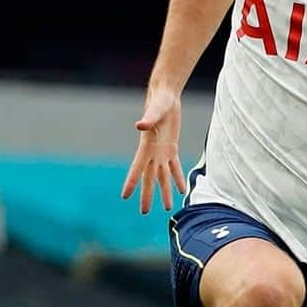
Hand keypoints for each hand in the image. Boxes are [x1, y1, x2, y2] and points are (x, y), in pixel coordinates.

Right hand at [121, 79, 187, 213]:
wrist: (165, 95)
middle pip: (149, 178)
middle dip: (147, 195)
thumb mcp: (156, 110)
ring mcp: (162, 152)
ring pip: (163, 176)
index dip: (131, 182)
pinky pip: (175, 167)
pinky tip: (181, 190)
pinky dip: (177, 178)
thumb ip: (148, 118)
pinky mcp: (171, 148)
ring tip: (167, 207)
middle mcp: (152, 153)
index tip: (124, 196)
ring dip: (165, 191)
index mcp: (146, 146)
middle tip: (144, 212)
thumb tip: (140, 125)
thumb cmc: (159, 101)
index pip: (137, 168)